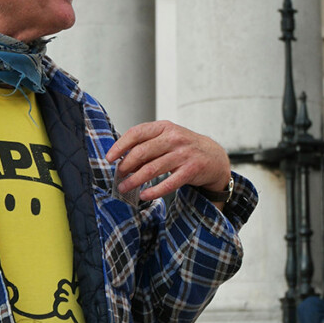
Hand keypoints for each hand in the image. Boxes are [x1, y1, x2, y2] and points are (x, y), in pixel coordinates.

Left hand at [105, 120, 231, 201]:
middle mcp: (174, 138)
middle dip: (126, 165)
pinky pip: (168, 183)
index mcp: (164, 127)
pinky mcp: (191, 170)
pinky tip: (144, 195)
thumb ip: (147, 145)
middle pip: (142, 152)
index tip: (109, 157)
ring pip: (152, 169)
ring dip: (135, 180)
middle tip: (118, 175)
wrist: (214, 156)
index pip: (137, 133)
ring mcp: (183, 154)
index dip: (120, 145)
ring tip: (124, 187)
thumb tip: (122, 159)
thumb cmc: (184, 147)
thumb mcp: (167, 138)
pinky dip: (154, 191)